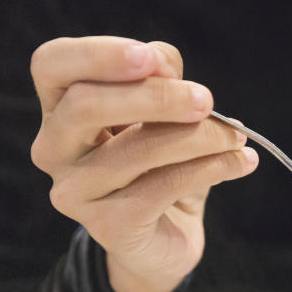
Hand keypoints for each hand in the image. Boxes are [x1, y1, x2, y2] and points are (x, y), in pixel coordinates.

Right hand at [29, 36, 258, 291]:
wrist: (165, 237)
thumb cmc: (160, 164)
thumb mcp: (162, 112)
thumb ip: (158, 77)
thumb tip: (163, 64)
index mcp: (59, 108)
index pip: (52, 64)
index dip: (98, 54)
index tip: (150, 57)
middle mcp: (54, 149)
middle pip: (85, 105)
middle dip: (155, 96)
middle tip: (206, 100)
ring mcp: (75, 191)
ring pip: (136, 149)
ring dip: (198, 136)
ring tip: (235, 136)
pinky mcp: (107, 226)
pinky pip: (163, 186)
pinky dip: (210, 168)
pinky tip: (239, 162)